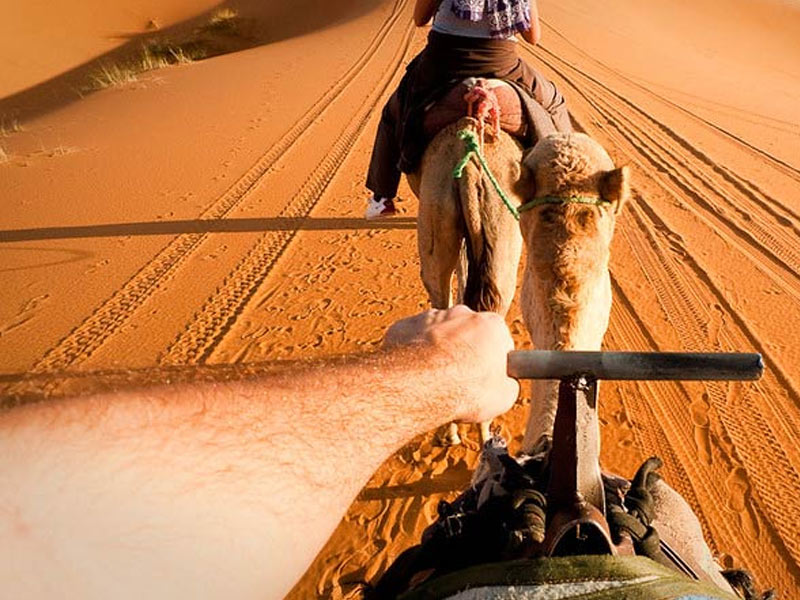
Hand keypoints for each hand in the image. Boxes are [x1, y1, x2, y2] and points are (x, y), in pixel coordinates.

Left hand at [384, 306, 518, 422]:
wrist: (419, 386)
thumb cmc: (465, 390)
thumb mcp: (504, 397)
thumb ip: (507, 383)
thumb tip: (504, 384)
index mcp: (492, 325)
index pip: (500, 342)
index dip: (494, 363)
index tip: (487, 379)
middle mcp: (462, 313)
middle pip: (468, 334)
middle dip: (465, 354)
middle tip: (460, 382)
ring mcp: (430, 317)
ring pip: (438, 335)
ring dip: (438, 353)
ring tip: (434, 381)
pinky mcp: (405, 325)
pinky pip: (413, 339)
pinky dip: (414, 354)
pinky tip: (414, 375)